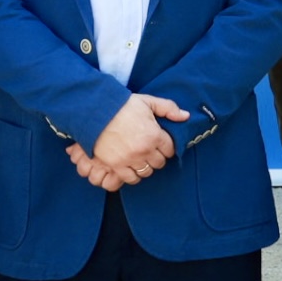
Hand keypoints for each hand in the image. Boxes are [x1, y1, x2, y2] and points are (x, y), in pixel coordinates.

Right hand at [69, 93, 186, 190]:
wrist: (95, 111)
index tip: (160, 142)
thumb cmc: (122, 105)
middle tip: (150, 150)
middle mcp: (145, 150)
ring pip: (147, 172)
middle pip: (159, 163)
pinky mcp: (116, 165)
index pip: (170, 149)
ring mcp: (130, 159)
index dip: (166, 146)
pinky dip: (133, 175)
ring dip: (145, 166)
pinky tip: (131, 166)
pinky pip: (131, 178)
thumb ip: (168, 108)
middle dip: (157, 156)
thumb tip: (185, 116)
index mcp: (154, 135)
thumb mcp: (147, 101)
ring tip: (140, 158)